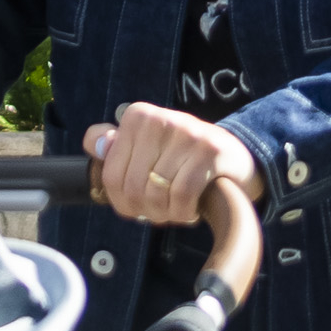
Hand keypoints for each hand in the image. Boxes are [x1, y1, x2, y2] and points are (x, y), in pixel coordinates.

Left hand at [83, 103, 264, 224]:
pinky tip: (190, 210)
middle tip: (160, 213)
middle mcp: (159, 119)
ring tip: (176, 210)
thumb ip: (117, 146)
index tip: (137, 207)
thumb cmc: (184, 158)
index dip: (122, 202)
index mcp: (137, 116)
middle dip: (146, 211)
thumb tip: (96, 144)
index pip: (110, 175)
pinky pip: (182, 196)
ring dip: (167, 214)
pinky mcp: (209, 151)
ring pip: (157, 194)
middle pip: (132, 188)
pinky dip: (183, 212)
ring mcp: (185, 133)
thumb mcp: (148, 147)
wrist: (235, 156)